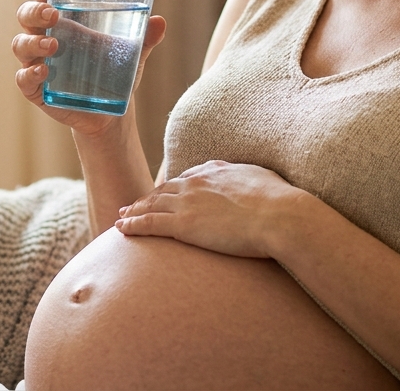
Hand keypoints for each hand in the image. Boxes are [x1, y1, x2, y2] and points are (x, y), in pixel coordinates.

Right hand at [11, 0, 165, 137]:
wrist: (111, 111)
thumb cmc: (114, 71)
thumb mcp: (132, 53)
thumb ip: (145, 37)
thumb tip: (160, 22)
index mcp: (64, 20)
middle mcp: (45, 36)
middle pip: (26, 15)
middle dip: (35, 11)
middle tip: (53, 15)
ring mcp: (37, 62)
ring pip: (21, 45)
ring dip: (33, 42)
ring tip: (53, 47)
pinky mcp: (36, 89)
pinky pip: (23, 78)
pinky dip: (29, 74)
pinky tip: (43, 72)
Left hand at [115, 160, 304, 258]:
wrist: (279, 215)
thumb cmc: (279, 202)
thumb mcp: (261, 179)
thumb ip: (246, 178)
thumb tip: (246, 182)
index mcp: (215, 171)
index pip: (185, 178)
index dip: (171, 187)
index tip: (162, 193)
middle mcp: (196, 183)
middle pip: (163, 190)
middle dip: (146, 198)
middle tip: (131, 205)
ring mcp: (187, 203)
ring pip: (151, 205)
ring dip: (133, 210)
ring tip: (121, 216)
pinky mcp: (183, 224)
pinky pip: (149, 223)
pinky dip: (132, 224)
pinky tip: (121, 228)